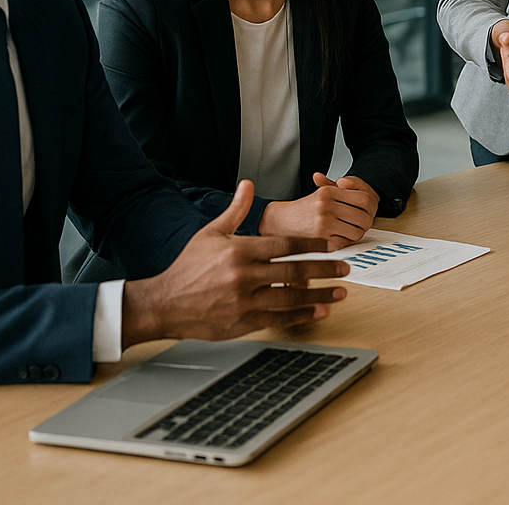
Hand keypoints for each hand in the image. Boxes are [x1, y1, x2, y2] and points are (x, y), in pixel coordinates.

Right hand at [120, 181, 349, 348]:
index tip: (330, 246)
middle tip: (345, 268)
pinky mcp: (242, 323)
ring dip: (320, 296)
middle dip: (325, 270)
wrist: (164, 303)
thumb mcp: (210, 233)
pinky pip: (279, 319)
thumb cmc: (188, 267)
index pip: (286, 245)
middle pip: (295, 271)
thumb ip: (235, 210)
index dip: (312, 245)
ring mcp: (244, 301)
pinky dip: (301, 316)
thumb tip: (247, 184)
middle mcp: (244, 276)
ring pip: (291, 298)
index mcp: (240, 251)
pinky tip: (318, 313)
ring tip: (340, 293)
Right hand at [260, 172, 379, 250]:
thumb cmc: (302, 209)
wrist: (278, 222)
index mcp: (328, 192)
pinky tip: (337, 239)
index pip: (364, 199)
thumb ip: (340, 189)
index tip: (362, 211)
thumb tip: (350, 183)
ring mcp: (324, 223)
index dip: (368, 207)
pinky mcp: (321, 240)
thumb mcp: (320, 193)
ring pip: (357, 232)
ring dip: (356, 234)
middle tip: (358, 224)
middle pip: (364, 217)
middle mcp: (326, 205)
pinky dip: (344, 243)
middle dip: (364, 223)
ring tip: (347, 232)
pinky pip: (345, 243)